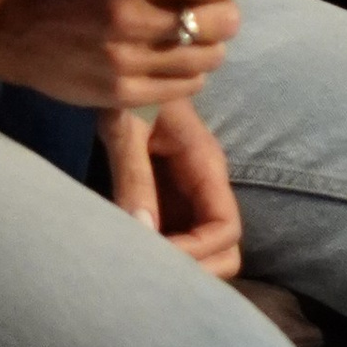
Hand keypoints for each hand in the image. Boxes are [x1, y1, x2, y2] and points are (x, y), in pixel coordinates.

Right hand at [0, 0, 255, 105]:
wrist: (12, 26)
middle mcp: (130, 18)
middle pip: (218, 23)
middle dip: (227, 13)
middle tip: (216, 8)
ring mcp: (124, 62)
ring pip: (207, 59)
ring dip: (212, 45)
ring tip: (196, 35)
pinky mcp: (118, 95)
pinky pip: (184, 88)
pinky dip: (191, 73)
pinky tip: (177, 60)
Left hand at [101, 99, 242, 275]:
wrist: (120, 69)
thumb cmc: (125, 93)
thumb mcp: (126, 128)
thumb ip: (135, 176)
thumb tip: (143, 232)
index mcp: (205, 167)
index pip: (225, 229)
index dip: (196, 252)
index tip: (154, 258)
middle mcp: (204, 189)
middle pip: (226, 250)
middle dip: (196, 272)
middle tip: (147, 277)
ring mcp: (188, 198)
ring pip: (206, 252)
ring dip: (180, 270)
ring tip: (138, 271)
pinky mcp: (167, 201)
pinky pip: (178, 242)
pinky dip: (163, 260)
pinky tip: (131, 260)